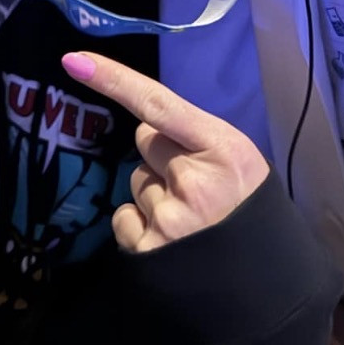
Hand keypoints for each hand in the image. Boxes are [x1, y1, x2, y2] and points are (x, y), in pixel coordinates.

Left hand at [60, 50, 268, 251]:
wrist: (269, 283)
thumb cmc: (250, 211)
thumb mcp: (240, 161)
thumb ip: (196, 140)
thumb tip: (146, 128)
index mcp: (222, 148)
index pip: (158, 104)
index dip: (114, 79)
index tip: (74, 62)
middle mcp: (191, 180)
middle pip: (144, 141)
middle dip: (161, 155)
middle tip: (194, 182)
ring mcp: (168, 218)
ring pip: (134, 181)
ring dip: (154, 193)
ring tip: (189, 217)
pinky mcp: (148, 249)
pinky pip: (123, 217)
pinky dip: (140, 225)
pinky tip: (170, 238)